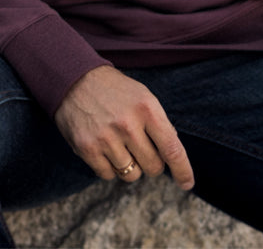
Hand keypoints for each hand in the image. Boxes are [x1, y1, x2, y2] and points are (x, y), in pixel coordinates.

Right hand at [53, 64, 194, 189]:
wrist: (74, 80)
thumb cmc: (114, 90)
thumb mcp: (142, 96)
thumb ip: (158, 122)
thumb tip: (171, 153)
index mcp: (147, 108)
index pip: (172, 148)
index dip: (182, 170)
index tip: (187, 183)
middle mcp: (129, 124)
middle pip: (153, 167)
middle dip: (151, 163)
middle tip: (140, 148)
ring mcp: (107, 138)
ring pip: (131, 175)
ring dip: (129, 166)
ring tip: (119, 144)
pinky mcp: (88, 149)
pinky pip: (108, 176)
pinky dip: (109, 167)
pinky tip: (104, 147)